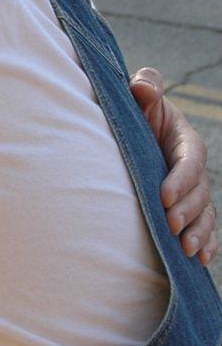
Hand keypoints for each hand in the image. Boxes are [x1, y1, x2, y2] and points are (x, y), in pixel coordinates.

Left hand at [131, 68, 215, 265]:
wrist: (136, 133)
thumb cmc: (138, 113)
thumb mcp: (141, 97)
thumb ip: (145, 87)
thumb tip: (142, 85)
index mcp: (185, 142)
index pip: (189, 161)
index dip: (180, 179)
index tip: (163, 196)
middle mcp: (194, 170)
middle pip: (199, 193)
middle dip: (187, 211)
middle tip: (171, 225)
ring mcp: (194, 192)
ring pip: (205, 214)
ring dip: (198, 233)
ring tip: (187, 250)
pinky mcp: (190, 209)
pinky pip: (206, 228)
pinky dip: (208, 244)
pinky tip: (202, 260)